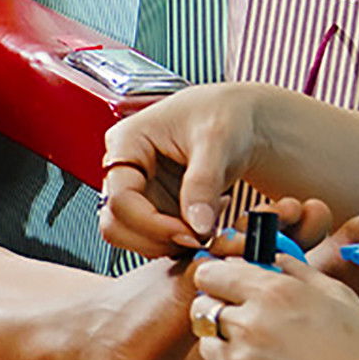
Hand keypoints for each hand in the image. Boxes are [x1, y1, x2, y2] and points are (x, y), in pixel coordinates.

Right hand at [97, 82, 291, 258]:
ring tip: (204, 226)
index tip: (189, 233)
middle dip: (155, 239)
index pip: (120, 198)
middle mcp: (125, 169)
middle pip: (115, 223)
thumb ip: (203, 183)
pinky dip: (181, 239)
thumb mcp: (217, 141)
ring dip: (167, 244)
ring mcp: (140, 190)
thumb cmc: (225, 115)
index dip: (152, 224)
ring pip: (132, 236)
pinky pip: (156, 237)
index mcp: (126, 142)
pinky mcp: (157, 206)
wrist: (243, 121)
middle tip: (195, 238)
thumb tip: (197, 225)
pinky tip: (205, 218)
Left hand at [187, 247, 358, 359]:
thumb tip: (270, 257)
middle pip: (203, 308)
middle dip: (219, 310)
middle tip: (246, 323)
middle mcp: (248, 324)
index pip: (210, 274)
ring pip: (207, 343)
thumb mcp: (340, 297)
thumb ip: (297, 271)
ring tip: (264, 357)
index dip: (217, 279)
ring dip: (225, 345)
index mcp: (272, 292)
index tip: (225, 287)